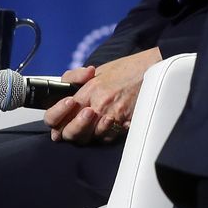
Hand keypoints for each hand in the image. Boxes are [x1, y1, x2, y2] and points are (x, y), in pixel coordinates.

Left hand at [45, 47, 161, 145]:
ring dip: (89, 134)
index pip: (61, 114)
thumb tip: (65, 97)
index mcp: (89, 90)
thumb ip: (76, 81)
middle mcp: (99, 105)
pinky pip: (108, 138)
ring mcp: (112, 116)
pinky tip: (106, 124)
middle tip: (76, 125)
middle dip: (71, 132)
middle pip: (72, 133)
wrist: (151, 69)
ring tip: (93, 123)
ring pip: (90, 138)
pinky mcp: (126, 124)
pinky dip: (104, 134)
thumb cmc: (125, 69)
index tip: (63, 117)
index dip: (57, 120)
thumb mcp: (96, 70)